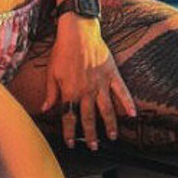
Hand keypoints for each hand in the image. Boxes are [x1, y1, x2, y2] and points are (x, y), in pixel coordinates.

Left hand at [41, 15, 137, 149]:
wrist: (78, 31)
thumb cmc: (62, 50)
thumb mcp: (51, 72)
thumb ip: (50, 93)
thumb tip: (45, 108)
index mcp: (71, 91)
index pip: (70, 117)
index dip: (70, 132)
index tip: (71, 143)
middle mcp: (87, 91)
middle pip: (89, 117)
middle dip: (91, 134)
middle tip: (93, 146)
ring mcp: (101, 83)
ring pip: (106, 109)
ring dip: (110, 125)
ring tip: (113, 137)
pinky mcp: (111, 73)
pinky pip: (121, 91)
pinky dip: (127, 102)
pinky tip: (133, 114)